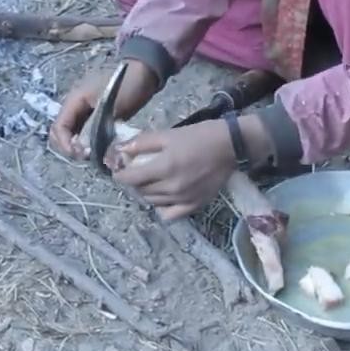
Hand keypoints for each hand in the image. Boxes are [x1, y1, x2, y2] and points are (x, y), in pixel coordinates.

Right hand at [49, 60, 157, 157]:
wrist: (144, 72)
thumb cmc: (127, 85)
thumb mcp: (109, 107)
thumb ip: (93, 127)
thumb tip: (83, 148)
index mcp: (74, 99)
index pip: (59, 127)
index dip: (65, 144)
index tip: (80, 154)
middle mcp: (75, 106)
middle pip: (61, 132)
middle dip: (70, 147)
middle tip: (86, 156)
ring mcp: (85, 111)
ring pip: (73, 134)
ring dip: (80, 146)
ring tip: (94, 154)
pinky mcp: (95, 116)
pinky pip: (85, 132)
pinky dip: (89, 142)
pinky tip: (100, 149)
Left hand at [112, 116, 272, 220]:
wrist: (230, 146)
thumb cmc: (199, 136)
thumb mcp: (168, 134)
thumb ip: (143, 143)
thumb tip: (121, 150)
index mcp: (164, 167)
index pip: (131, 178)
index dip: (120, 175)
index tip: (119, 170)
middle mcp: (171, 187)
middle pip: (141, 191)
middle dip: (133, 182)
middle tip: (136, 173)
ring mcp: (183, 199)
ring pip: (153, 202)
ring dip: (146, 193)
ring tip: (149, 183)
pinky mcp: (194, 206)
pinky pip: (170, 215)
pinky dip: (162, 208)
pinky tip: (163, 198)